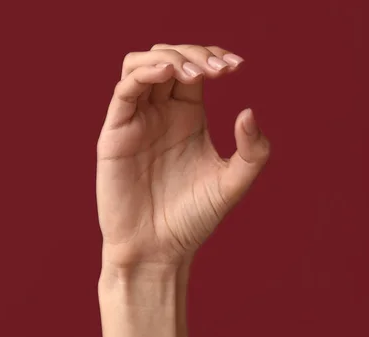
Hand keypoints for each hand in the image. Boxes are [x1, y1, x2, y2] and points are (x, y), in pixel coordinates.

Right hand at [96, 44, 269, 269]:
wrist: (158, 251)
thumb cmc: (193, 220)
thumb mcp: (232, 184)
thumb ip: (252, 152)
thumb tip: (249, 111)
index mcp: (188, 116)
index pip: (195, 68)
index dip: (213, 57)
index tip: (238, 66)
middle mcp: (160, 113)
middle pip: (169, 57)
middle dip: (195, 53)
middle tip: (221, 69)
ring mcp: (136, 121)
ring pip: (141, 64)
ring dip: (169, 56)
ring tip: (197, 72)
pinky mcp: (116, 133)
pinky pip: (124, 91)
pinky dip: (144, 73)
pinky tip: (169, 74)